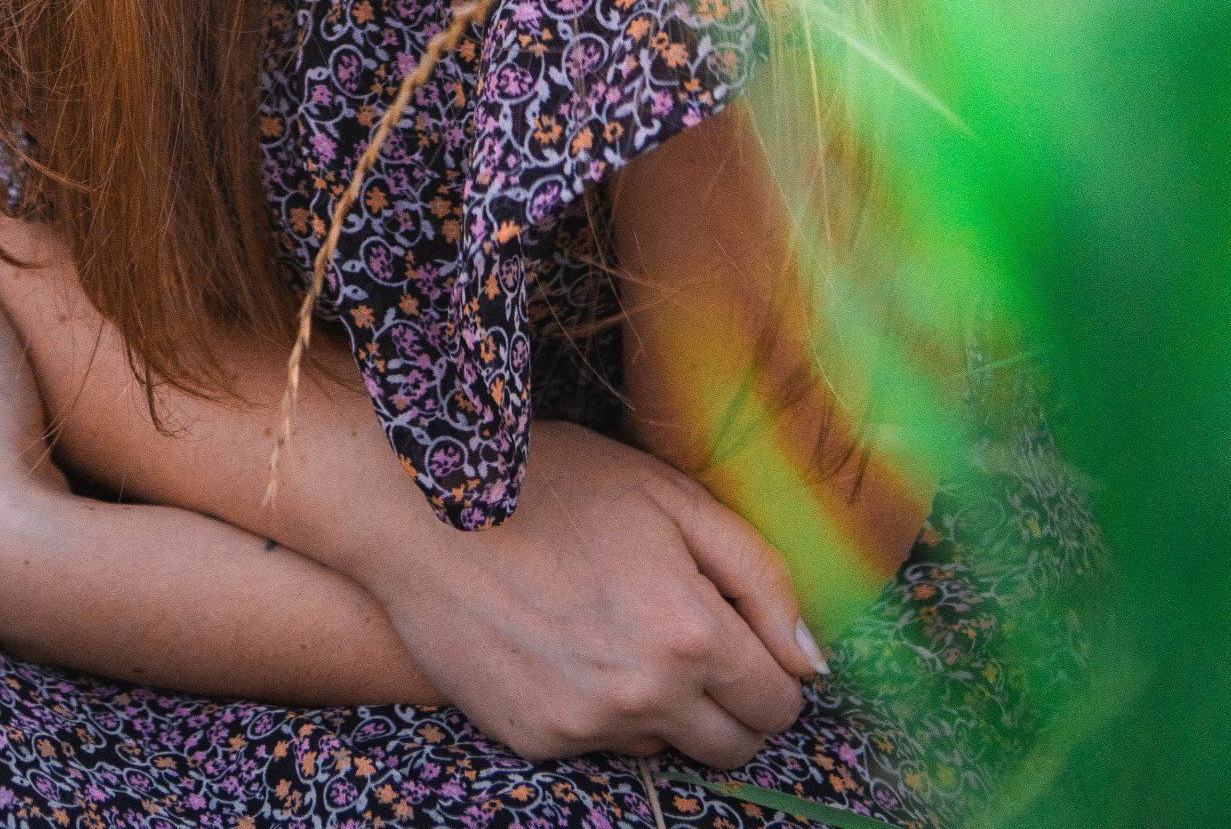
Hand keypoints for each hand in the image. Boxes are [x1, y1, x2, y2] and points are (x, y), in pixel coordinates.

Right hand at [359, 418, 820, 768]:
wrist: (420, 506)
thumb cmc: (550, 481)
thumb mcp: (668, 494)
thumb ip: (758, 575)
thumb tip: (811, 660)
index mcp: (690, 633)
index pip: (779, 703)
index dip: (773, 671)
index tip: (747, 638)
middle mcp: (644, 696)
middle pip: (733, 747)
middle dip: (732, 702)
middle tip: (693, 638)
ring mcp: (585, 727)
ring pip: (667, 750)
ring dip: (666, 706)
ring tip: (621, 629)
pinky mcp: (535, 741)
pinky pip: (600, 747)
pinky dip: (603, 708)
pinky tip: (570, 644)